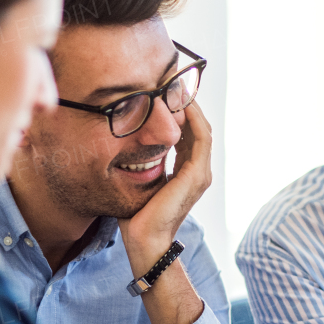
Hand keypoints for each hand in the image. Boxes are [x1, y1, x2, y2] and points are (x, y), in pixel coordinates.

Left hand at [120, 100, 213, 274]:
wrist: (144, 240)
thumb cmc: (135, 215)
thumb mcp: (138, 180)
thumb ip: (139, 161)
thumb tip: (122, 141)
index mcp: (187, 173)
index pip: (189, 134)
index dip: (180, 112)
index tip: (164, 93)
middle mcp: (198, 171)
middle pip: (198, 127)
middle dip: (186, 105)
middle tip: (171, 82)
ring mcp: (200, 174)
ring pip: (201, 129)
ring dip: (190, 107)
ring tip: (176, 87)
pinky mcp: (196, 175)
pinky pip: (200, 137)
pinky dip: (192, 118)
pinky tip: (178, 103)